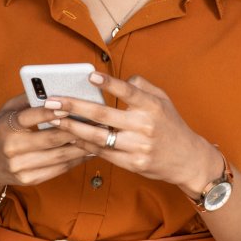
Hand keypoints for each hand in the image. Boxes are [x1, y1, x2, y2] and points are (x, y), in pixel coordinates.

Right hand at [0, 93, 93, 189]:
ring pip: (59, 156)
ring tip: (99, 135)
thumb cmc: (1, 131)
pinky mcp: (29, 179)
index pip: (31, 117)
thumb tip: (56, 88)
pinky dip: (76, 160)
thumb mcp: (7, 110)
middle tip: (97, 120)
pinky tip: (89, 150)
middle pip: (51, 139)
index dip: (51, 112)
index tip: (70, 106)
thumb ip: (28, 99)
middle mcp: (12, 148)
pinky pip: (58, 169)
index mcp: (6, 126)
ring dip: (82, 146)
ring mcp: (20, 166)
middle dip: (77, 129)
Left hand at [53, 73, 219, 196]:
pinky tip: (71, 137)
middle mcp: (145, 126)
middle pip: (103, 115)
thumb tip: (118, 79)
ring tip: (54, 119)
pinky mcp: (133, 164)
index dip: (109, 83)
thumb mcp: (163, 100)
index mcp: (152, 107)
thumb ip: (141, 86)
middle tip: (52, 101)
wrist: (187, 159)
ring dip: (73, 128)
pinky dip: (85, 145)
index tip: (90, 76)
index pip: (128, 92)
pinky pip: (104, 153)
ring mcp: (138, 147)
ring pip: (99, 137)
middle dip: (74, 107)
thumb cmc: (171, 125)